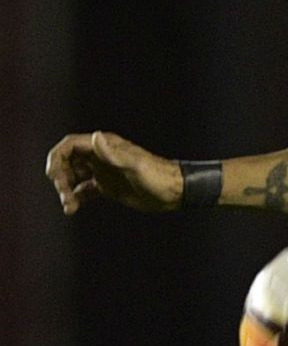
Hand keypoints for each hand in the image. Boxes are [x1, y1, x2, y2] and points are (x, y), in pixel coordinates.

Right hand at [45, 131, 184, 213]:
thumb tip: (96, 137)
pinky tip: (73, 209)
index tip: (53, 175)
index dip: (56, 158)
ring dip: (66, 190)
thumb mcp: (134, 165)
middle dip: (61, 178)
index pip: (70, 145)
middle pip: (68, 162)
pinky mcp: (108, 187)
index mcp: (105, 146)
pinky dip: (75, 199)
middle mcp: (101, 157)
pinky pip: (84, 191)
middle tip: (64, 195)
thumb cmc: (158, 177)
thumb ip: (114, 154)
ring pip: (73, 177)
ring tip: (68, 206)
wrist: (176, 193)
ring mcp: (104, 172)